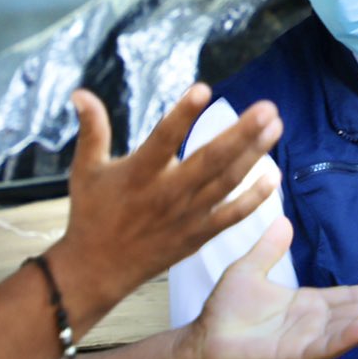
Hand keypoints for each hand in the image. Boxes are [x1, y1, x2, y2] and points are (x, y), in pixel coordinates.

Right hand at [55, 86, 280, 327]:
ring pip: (227, 182)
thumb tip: (80, 92)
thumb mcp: (85, 169)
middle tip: (267, 108)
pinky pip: (232, 215)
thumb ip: (91, 129)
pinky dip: (255, 198)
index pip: (163, 138)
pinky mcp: (198, 234)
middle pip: (211, 159)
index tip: (204, 89)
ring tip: (276, 126)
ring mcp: (187, 215)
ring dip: (254, 154)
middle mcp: (167, 193)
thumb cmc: (92, 214)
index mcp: (139, 173)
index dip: (183, 114)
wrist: (97, 270)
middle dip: (242, 132)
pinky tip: (273, 176)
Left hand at [191, 216, 357, 358]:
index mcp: (308, 306)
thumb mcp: (250, 270)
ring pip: (347, 329)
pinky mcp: (293, 357)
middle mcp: (313, 325)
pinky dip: (347, 336)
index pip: (349, 297)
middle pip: (356, 312)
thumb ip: (269, 249)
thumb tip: (283, 220)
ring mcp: (305, 342)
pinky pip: (324, 346)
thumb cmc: (224, 311)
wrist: (201, 341)